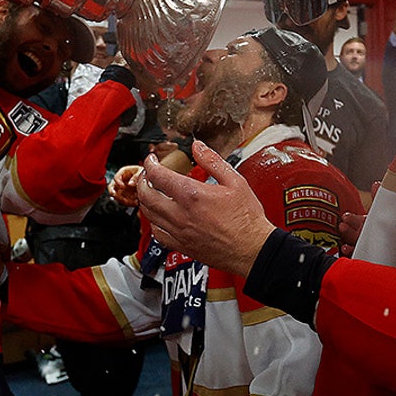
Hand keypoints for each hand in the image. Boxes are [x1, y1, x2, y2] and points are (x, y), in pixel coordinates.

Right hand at [109, 164, 144, 207]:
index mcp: (123, 172)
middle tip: (121, 197)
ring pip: (116, 196)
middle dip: (115, 193)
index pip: (116, 177)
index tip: (122, 186)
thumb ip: (136, 176)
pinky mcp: (124, 195)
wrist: (148, 180)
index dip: (118, 182)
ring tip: (133, 200)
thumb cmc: (143, 172)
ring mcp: (122, 189)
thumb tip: (130, 183)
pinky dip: (129, 203)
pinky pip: (123, 201)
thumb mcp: (141, 171)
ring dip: (124, 200)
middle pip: (112, 187)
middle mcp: (120, 181)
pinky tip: (135, 202)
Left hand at [137, 140, 273, 275]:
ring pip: (148, 214)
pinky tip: (159, 216)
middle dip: (142, 180)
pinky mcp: (181, 246)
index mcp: (192, 195)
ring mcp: (179, 232)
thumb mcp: (235, 181)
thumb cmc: (247, 218)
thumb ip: (212, 161)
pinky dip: (153, 221)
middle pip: (146, 195)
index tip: (151, 160)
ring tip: (151, 191)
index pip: (158, 176)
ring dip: (145, 200)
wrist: (252, 249)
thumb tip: (198, 147)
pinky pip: (157, 233)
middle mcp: (181, 214)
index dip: (150, 165)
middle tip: (147, 174)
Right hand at [336, 179, 377, 255]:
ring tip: (344, 235)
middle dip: (347, 228)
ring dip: (347, 238)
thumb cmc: (389, 228)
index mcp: (368, 225)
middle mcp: (365, 236)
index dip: (351, 218)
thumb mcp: (383, 211)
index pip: (357, 220)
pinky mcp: (365, 257)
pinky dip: (349, 252)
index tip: (345, 216)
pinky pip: (355, 255)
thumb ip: (379, 198)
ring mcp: (364, 247)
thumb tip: (376, 184)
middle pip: (353, 231)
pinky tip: (346, 249)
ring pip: (353, 242)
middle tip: (344, 224)